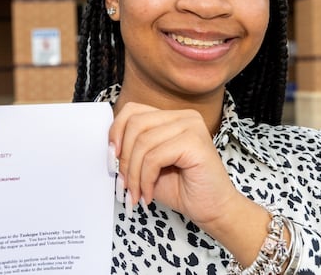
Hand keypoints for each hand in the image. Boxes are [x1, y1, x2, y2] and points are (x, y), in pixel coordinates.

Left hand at [110, 102, 280, 265]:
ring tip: (136, 193)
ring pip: (142, 142)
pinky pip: (154, 157)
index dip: (116, 132)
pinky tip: (148, 194)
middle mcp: (184, 116)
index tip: (111, 157)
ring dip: (134, 174)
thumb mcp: (148, 164)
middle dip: (123, 157)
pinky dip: (145, 179)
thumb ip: (131, 149)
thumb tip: (108, 148)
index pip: (132, 110)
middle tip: (124, 182)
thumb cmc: (182, 188)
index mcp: (171, 116)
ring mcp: (191, 126)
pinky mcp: (195, 143)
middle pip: (135, 124)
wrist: (212, 210)